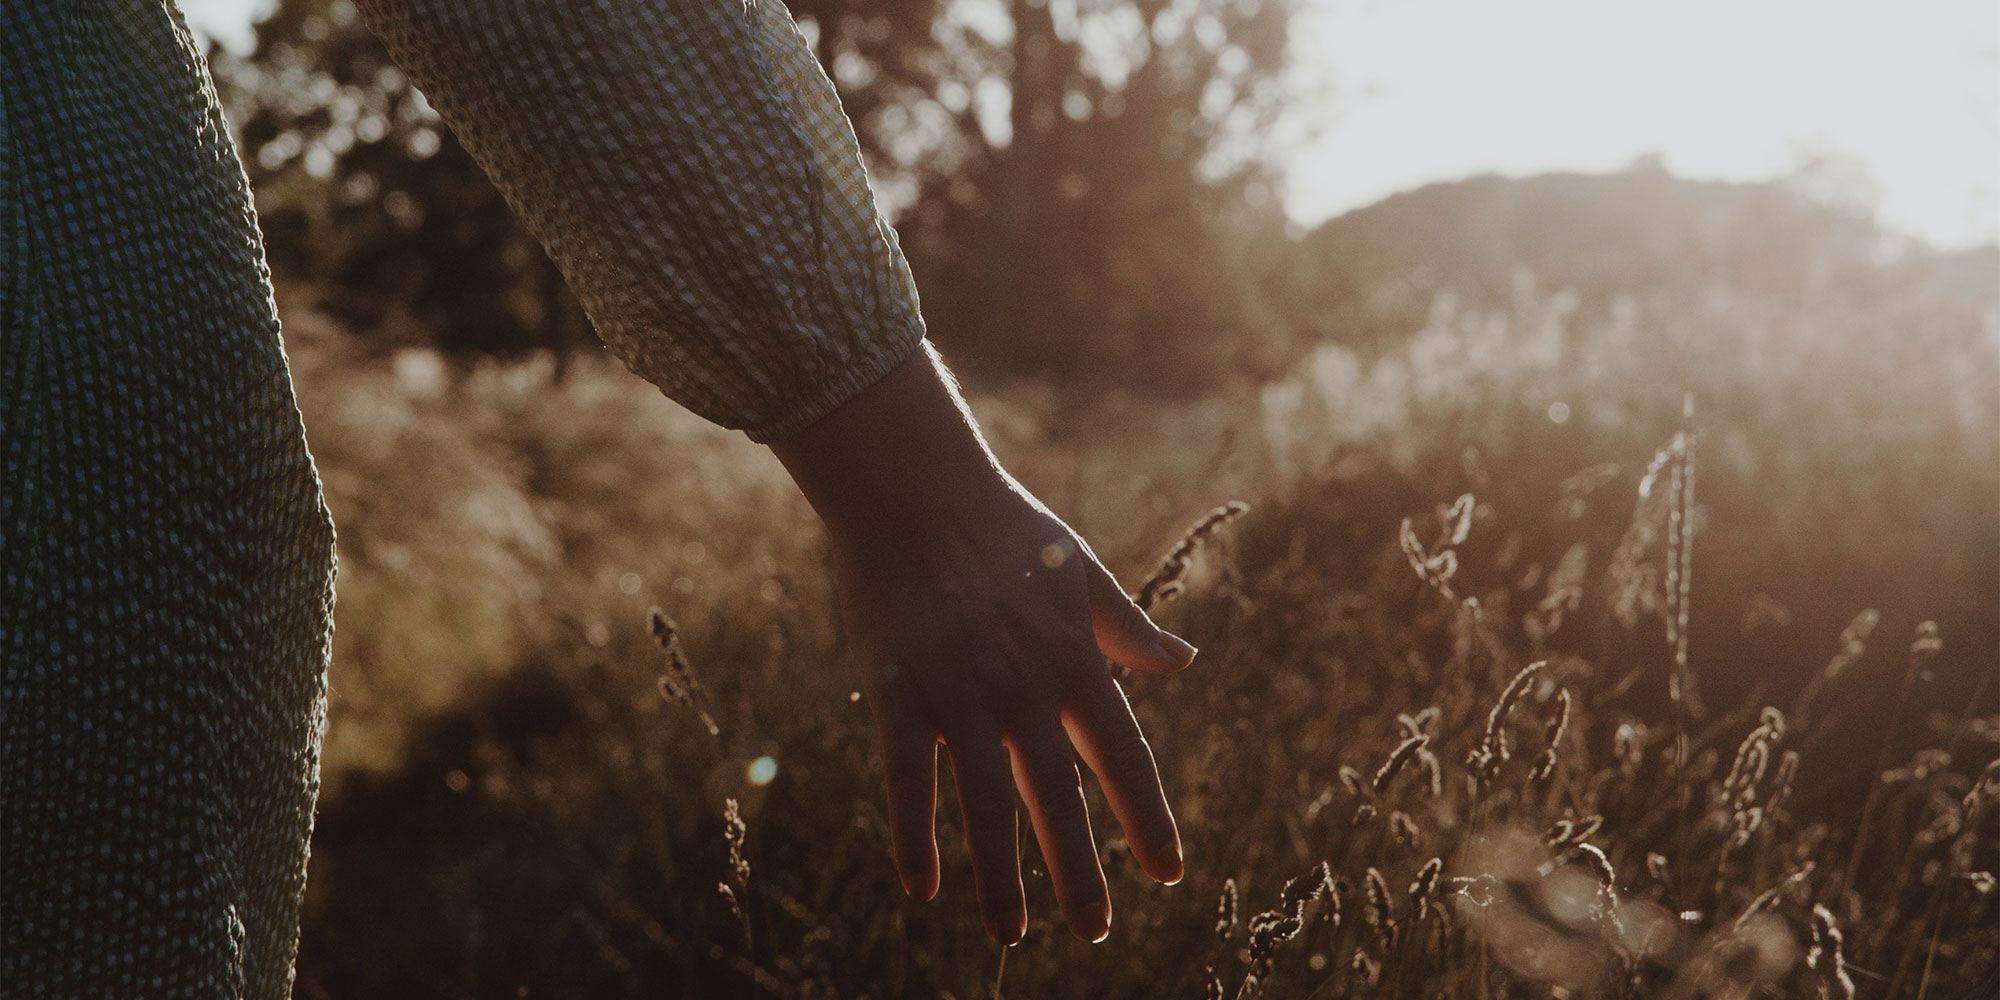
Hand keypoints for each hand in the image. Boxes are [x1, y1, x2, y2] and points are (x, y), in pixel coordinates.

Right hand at [771, 345, 1195, 943]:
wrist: (914, 486)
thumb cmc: (1004, 526)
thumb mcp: (1083, 572)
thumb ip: (1130, 630)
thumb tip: (1187, 661)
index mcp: (1076, 661)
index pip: (1124, 759)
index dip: (1147, 820)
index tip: (1169, 873)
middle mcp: (1024, 687)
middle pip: (1057, 798)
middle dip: (1079, 871)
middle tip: (1093, 932)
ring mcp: (959, 693)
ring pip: (984, 806)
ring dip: (1001, 876)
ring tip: (1012, 934)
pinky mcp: (898, 693)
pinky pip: (907, 782)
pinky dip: (915, 838)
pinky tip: (923, 889)